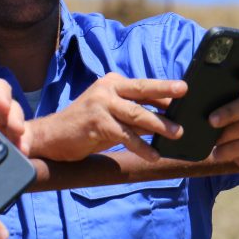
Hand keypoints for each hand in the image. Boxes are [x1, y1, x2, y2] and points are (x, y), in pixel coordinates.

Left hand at [0, 79, 26, 164]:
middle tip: (17, 131)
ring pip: (17, 127)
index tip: (3, 107)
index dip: (3, 95)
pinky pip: (13, 146)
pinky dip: (19, 150)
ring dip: (21, 136)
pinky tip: (20, 157)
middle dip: (16, 118)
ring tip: (21, 148)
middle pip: (12, 107)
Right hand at [26, 72, 185, 161]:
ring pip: (137, 114)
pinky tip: (153, 155)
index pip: (143, 86)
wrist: (52, 137)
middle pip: (142, 89)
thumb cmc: (86, 127)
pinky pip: (125, 135)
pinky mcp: (97, 122)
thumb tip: (166, 121)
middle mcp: (107, 89)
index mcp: (112, 83)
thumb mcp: (113, 117)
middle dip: (165, 90)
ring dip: (159, 124)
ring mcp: (101, 104)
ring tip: (177, 133)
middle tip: (185, 92)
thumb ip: (135, 115)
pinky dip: (141, 146)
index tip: (186, 91)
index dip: (165, 90)